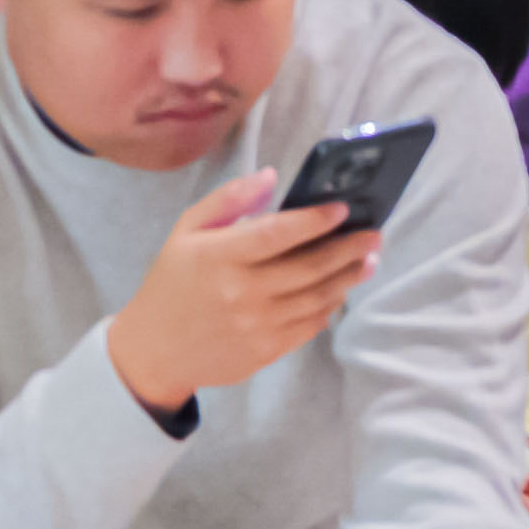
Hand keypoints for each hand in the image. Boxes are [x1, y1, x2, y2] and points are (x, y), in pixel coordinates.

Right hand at [101, 182, 372, 415]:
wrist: (154, 352)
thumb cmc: (172, 284)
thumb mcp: (186, 231)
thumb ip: (228, 200)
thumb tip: (270, 176)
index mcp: (221, 257)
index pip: (279, 233)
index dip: (316, 220)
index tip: (344, 208)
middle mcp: (243, 292)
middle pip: (310, 267)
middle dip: (349, 248)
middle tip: (374, 234)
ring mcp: (257, 326)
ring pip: (318, 298)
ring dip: (349, 277)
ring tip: (368, 259)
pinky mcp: (266, 352)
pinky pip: (310, 326)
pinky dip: (330, 306)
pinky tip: (340, 289)